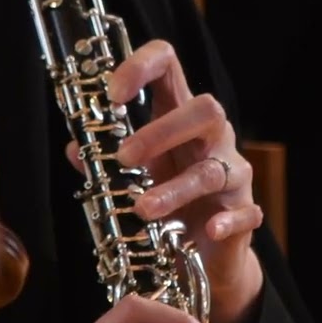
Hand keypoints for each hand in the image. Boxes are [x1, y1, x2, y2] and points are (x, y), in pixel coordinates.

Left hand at [65, 40, 264, 322]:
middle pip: (205, 109)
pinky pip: (244, 212)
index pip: (169, 68)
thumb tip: (75, 150)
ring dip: (175, 189)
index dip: (142, 67)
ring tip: (142, 208)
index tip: (113, 92)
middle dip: (162, 132)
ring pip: (212, 170)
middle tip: (124, 157)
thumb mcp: (135, 177)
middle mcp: (213, 138)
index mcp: (181, 117)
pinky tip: (209, 230)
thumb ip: (105, 162)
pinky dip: (226, 222)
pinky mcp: (246, 212)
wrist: (206, 255)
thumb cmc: (171, 202)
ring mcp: (234, 174)